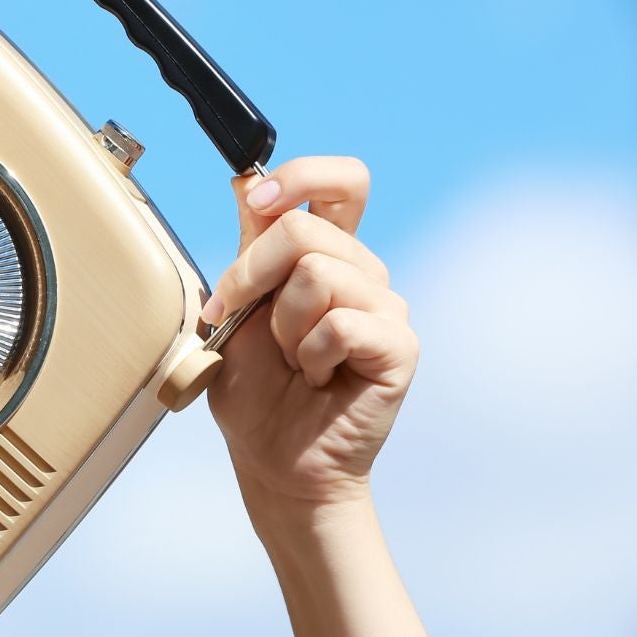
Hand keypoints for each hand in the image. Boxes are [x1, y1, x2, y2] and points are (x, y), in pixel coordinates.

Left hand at [202, 157, 416, 511]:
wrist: (273, 462)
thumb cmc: (255, 392)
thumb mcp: (236, 308)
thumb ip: (251, 248)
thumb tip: (247, 181)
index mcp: (327, 254)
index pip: (341, 181)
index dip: (300, 175)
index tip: (258, 201)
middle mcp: (362, 272)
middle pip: (306, 227)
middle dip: (253, 273)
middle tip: (244, 320)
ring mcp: (386, 308)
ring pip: (318, 276)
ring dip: (282, 327)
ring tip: (293, 361)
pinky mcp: (399, 346)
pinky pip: (341, 323)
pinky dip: (311, 355)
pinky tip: (318, 378)